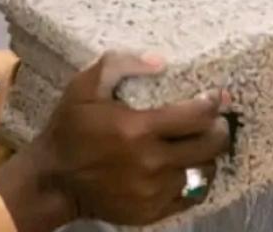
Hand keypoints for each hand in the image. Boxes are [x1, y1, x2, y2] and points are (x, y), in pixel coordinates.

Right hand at [7, 52, 230, 228]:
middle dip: (219, 129)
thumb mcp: (84, 87)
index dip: (212, 104)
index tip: (217, 97)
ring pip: (203, 172)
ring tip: (202, 143)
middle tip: (217, 120)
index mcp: (138, 129)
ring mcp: (154, 191)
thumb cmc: (69, 129)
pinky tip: (190, 168)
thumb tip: (161, 61)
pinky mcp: (153, 211)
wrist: (53, 181)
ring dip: (207, 155)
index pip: (195, 116)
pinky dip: (197, 180)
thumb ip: (120, 65)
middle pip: (208, 146)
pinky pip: (192, 196)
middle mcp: (152, 162)